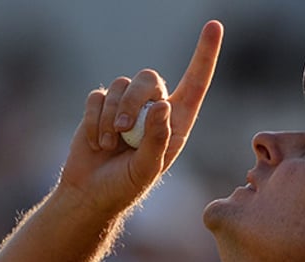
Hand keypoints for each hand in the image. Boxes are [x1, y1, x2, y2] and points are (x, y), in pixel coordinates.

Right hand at [58, 20, 223, 210]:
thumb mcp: (146, 169)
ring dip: (111, 117)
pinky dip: (93, 121)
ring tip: (108, 144)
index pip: (195, 82)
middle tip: (123, 130)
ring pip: (120, 85)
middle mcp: (154, 108)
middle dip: (133, 101)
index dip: (205, 54)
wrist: (91, 193)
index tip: (214, 25)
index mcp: (175, 121)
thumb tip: (162, 104)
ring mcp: (126, 105)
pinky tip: (96, 143)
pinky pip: (97, 97)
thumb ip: (157, 139)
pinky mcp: (100, 106)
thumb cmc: (125, 185)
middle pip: (150, 79)